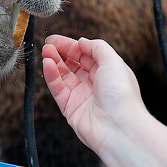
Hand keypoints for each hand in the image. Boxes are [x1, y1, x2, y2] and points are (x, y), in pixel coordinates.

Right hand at [42, 34, 166, 166]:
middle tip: (48, 45)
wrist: (118, 127)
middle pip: (73, 64)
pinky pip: (58, 88)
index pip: (86, 55)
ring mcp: (81, 96)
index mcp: (107, 73)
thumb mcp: (113, 61)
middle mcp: (94, 84)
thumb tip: (82, 41)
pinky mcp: (70, 108)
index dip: (71, 46)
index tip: (57, 40)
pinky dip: (51, 75)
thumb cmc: (121, 95)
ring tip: (45, 52)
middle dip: (60, 53)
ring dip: (53, 62)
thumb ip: (97, 47)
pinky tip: (47, 64)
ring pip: (63, 75)